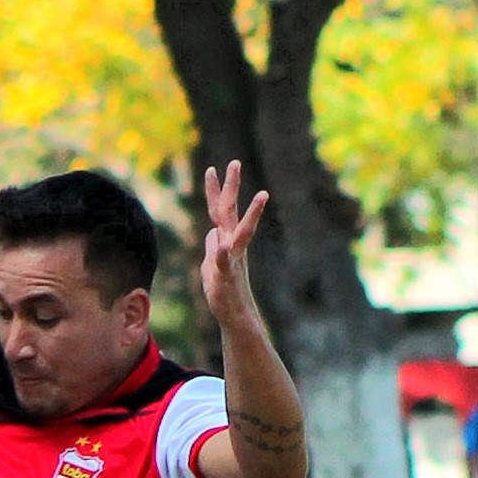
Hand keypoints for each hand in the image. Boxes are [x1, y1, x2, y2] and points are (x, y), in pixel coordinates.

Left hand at [200, 161, 266, 323]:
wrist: (235, 315)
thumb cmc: (223, 290)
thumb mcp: (212, 264)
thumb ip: (212, 246)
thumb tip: (212, 232)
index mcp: (226, 240)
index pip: (219, 211)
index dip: (215, 191)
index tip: (212, 169)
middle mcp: (232, 245)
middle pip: (230, 212)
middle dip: (232, 187)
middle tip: (235, 163)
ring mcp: (232, 259)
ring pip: (242, 233)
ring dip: (253, 214)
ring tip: (264, 196)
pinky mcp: (227, 276)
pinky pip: (225, 262)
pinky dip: (222, 253)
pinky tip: (222, 244)